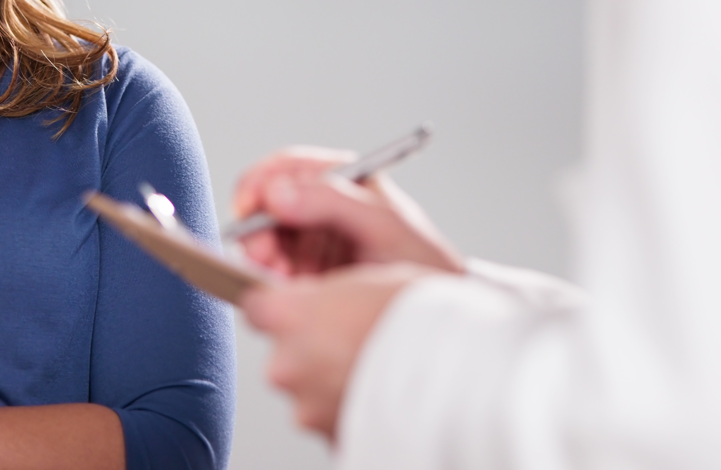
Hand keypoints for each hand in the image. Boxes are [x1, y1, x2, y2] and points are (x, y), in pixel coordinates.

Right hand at [232, 146, 463, 275]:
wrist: (436, 316)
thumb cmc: (421, 263)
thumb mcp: (384, 226)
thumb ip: (331, 201)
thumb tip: (276, 194)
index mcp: (342, 180)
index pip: (287, 167)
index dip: (261, 183)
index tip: (248, 207)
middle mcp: (321, 206)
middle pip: (266, 206)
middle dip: (256, 230)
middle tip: (260, 256)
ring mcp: (311, 241)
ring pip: (262, 240)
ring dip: (260, 259)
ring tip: (277, 279)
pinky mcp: (304, 275)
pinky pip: (270, 272)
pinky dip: (268, 280)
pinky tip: (284, 291)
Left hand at [242, 262, 433, 439]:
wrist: (463, 373)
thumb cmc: (424, 316)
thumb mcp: (369, 279)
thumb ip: (323, 296)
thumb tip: (310, 304)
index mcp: (289, 315)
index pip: (257, 306)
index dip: (283, 307)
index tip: (303, 308)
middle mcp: (286, 364)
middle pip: (285, 353)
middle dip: (312, 350)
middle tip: (358, 342)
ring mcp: (307, 408)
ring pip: (309, 391)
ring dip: (332, 384)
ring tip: (380, 370)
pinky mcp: (333, 440)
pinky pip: (335, 420)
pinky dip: (353, 411)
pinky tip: (386, 396)